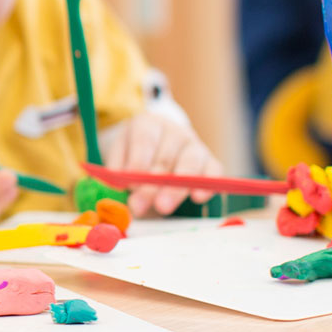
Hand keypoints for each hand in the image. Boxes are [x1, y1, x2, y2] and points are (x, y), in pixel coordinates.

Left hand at [99, 111, 221, 215]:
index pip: (145, 141)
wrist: (157, 147)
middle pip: (166, 157)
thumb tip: (119, 188)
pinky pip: (213, 171)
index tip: (129, 185)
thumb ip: (118, 170)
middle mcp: (174, 131)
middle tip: (140, 205)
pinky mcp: (210, 160)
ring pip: (190, 164)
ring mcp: (195, 145)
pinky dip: (208, 185)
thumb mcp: (119, 156)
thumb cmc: (134, 154)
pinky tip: (197, 198)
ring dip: (175, 189)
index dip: (137, 164)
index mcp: (148, 124)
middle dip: (153, 185)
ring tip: (163, 207)